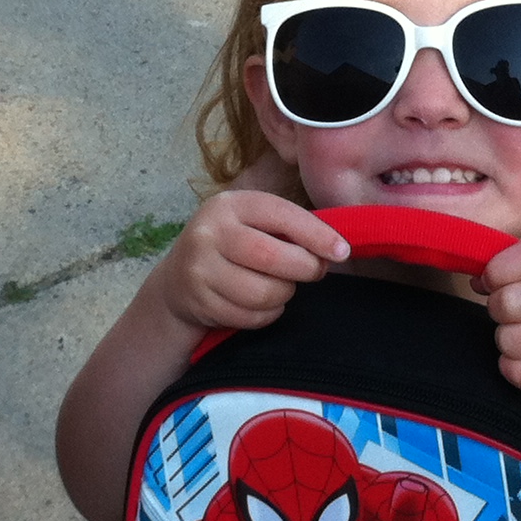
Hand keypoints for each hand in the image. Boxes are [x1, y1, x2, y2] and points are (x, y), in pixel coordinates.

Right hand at [152, 191, 350, 334]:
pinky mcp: (199, 301)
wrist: (178, 280)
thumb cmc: (232, 247)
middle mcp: (209, 232)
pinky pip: (251, 316)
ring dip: (285, 294)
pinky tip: (263, 305)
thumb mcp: (251, 224)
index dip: (316, 234)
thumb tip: (336, 248)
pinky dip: (268, 314)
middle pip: (272, 257)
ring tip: (282, 287)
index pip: (280, 215)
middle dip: (305, 269)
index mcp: (230, 205)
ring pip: (263, 292)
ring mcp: (199, 268)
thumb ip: (288, 229)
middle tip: (314, 272)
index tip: (342, 251)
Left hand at [473, 237, 520, 409]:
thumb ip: (514, 270)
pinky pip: (517, 371)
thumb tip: (477, 280)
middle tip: (514, 319)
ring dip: (507, 345)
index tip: (497, 283)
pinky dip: (515, 370)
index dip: (497, 271)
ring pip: (509, 340)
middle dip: (498, 313)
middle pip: (508, 302)